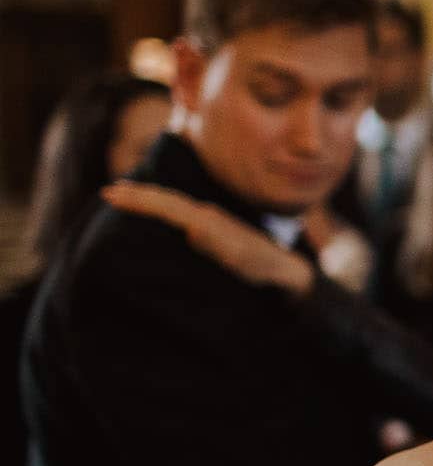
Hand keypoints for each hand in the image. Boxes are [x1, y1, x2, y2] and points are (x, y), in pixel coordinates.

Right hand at [101, 181, 315, 297]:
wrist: (291, 273)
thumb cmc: (271, 271)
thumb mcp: (253, 263)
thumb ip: (228, 249)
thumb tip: (193, 229)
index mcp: (211, 221)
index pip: (169, 206)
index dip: (141, 200)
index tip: (112, 194)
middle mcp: (209, 217)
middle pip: (168, 201)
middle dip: (139, 196)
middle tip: (109, 192)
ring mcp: (211, 223)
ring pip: (174, 205)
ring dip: (149, 200)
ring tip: (123, 196)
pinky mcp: (213, 232)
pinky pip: (182, 215)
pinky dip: (163, 210)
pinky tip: (155, 211)